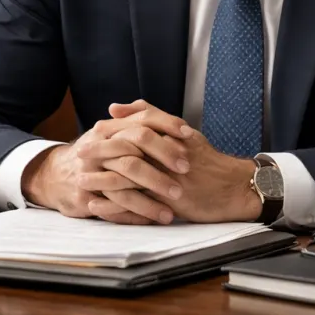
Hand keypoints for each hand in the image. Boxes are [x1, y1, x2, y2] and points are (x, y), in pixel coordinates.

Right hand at [21, 119, 190, 224]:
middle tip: (187, 170)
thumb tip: (162, 114)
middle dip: (162, 162)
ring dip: (150, 199)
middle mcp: (98, 150)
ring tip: (173, 209)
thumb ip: (134, 121)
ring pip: (123, 186)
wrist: (55, 175)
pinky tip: (153, 219)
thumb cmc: (94, 155)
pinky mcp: (84, 198)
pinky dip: (135, 215)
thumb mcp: (109, 133)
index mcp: (108, 130)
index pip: (141, 123)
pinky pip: (113, 209)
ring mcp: (90, 175)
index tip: (190, 135)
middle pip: (133, 153)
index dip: (167, 126)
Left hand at [78, 100, 262, 222]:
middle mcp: (168, 155)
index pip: (133, 129)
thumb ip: (150, 115)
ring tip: (81, 183)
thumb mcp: (182, 133)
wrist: (235, 188)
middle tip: (79, 156)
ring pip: (128, 178)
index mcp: (169, 136)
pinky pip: (137, 204)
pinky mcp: (171, 201)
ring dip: (102, 181)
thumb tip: (116, 107)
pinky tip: (98, 207)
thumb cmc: (207, 161)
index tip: (89, 134)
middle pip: (127, 150)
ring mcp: (169, 179)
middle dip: (100, 153)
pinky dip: (114, 207)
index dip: (109, 132)